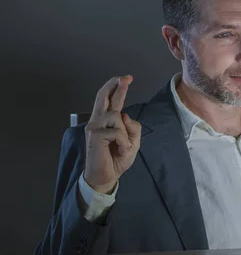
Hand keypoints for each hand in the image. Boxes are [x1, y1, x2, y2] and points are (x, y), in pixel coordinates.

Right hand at [83, 75, 141, 193]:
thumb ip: (133, 128)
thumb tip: (125, 115)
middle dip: (115, 86)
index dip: (117, 88)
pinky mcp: (94, 135)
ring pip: (117, 116)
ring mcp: (94, 126)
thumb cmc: (117, 159)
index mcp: (107, 121)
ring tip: (121, 146)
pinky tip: (118, 150)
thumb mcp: (132, 142)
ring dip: (125, 133)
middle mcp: (98, 120)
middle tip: (126, 78)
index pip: (111, 101)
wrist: (106, 176)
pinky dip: (123, 142)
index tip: (126, 78)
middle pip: (104, 97)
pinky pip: (117, 131)